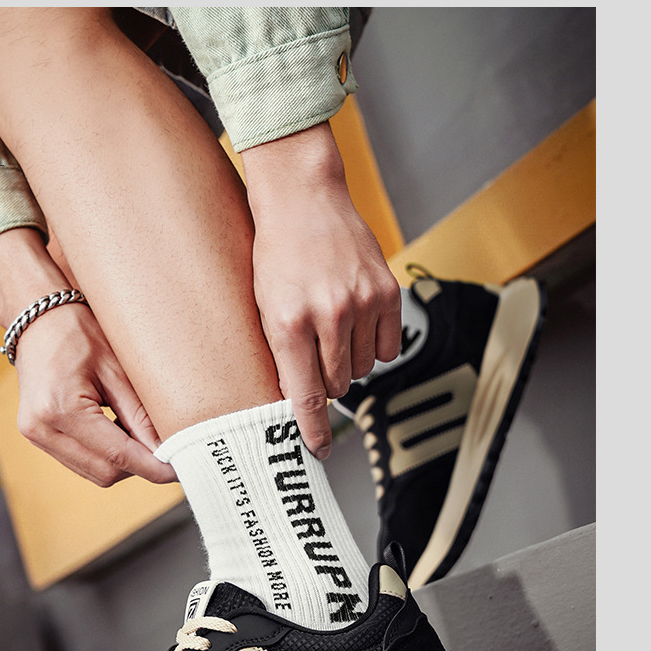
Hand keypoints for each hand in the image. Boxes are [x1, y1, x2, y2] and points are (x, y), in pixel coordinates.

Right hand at [0, 228, 175, 486]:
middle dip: (141, 467)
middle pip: (106, 473)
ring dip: (124, 464)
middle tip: (170, 451)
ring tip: (143, 436)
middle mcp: (42, 429)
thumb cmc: (78, 331)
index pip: (118, 457)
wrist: (36, 317)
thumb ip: (142, 416)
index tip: (182, 468)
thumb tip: (169, 451)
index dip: (154, 467)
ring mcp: (36, 436)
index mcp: (61, 410)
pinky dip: (106, 456)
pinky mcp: (38, 436)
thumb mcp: (118, 369)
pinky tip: (120, 432)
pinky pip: (82, 462)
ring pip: (94, 473)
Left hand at [242, 123, 400, 457]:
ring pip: (363, 369)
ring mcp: (362, 302)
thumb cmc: (275, 252)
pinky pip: (387, 347)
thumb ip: (280, 354)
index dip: (312, 430)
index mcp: (288, 323)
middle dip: (326, 384)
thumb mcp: (262, 307)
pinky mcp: (386, 292)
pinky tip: (355, 325)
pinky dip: (373, 346)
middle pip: (337, 386)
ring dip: (348, 362)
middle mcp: (328, 315)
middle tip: (315, 359)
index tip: (317, 451)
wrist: (304, 199)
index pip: (305, 396)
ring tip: (331, 330)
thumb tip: (296, 401)